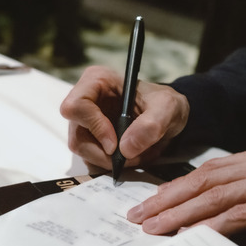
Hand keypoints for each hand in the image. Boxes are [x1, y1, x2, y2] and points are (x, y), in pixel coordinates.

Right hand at [60, 66, 189, 169]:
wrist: (168, 118)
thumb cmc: (165, 104)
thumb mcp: (167, 108)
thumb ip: (151, 125)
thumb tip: (126, 148)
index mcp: (97, 81)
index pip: (76, 106)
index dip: (94, 127)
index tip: (115, 144)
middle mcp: (86, 100)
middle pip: (77, 135)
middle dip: (104, 153)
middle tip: (131, 157)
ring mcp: (85, 122)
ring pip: (82, 150)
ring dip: (109, 161)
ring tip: (135, 156)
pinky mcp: (90, 139)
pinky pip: (91, 158)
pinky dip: (110, 164)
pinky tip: (130, 157)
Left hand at [127, 129, 245, 234]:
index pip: (212, 168)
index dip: (181, 184)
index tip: (157, 198)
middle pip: (204, 180)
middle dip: (167, 198)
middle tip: (139, 215)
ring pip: (214, 197)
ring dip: (179, 213)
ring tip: (153, 228)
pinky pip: (241, 216)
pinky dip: (213, 225)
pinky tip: (193, 235)